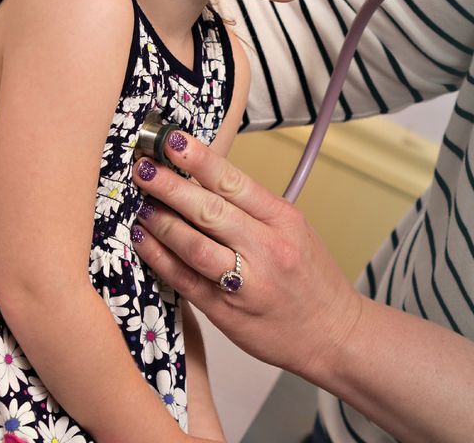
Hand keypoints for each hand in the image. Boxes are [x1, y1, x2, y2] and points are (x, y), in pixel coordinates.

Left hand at [131, 131, 364, 379]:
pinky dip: (160, 259)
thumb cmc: (312, 281)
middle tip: (142, 168)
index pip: (236, 183)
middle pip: (210, 211)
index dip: (201, 160)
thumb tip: (203, 182)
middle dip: (170, 186)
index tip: (172, 141)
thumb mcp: (296, 233)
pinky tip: (144, 241)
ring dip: (161, 222)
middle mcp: (267, 249)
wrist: (333, 333)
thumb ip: (255, 210)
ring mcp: (246, 282)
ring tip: (140, 205)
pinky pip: (185, 280)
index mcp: (286, 221)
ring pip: (194, 246)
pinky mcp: (226, 310)